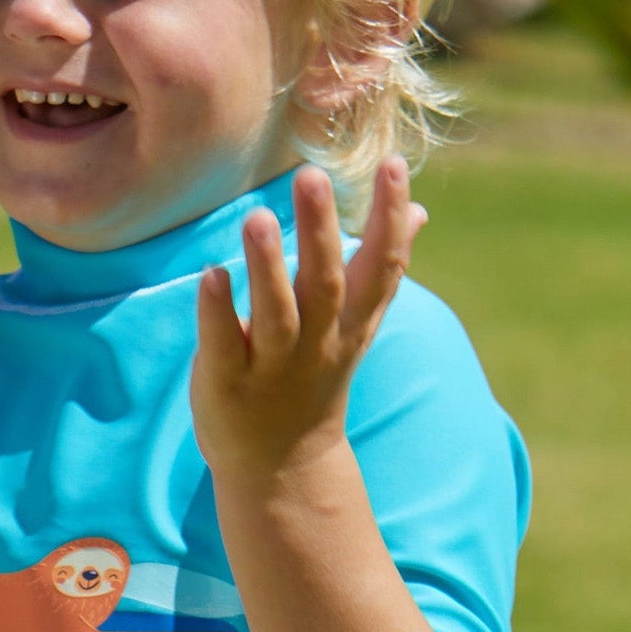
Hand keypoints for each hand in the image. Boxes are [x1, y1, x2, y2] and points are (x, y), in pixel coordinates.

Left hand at [191, 158, 426, 484]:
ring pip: (276, 315)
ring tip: (257, 217)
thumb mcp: (356, 326)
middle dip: (322, 231)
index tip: (393, 164)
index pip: (381, 267)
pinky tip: (210, 275)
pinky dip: (218, 312)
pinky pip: (224, 345)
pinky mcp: (228, 384)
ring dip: (267, 267)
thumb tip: (420, 212)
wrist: (282, 467)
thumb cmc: (314, 378)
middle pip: (325, 284)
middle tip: (310, 175)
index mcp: (351, 323)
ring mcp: (273, 366)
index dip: (391, 217)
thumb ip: (380, 269)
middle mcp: (318, 343)